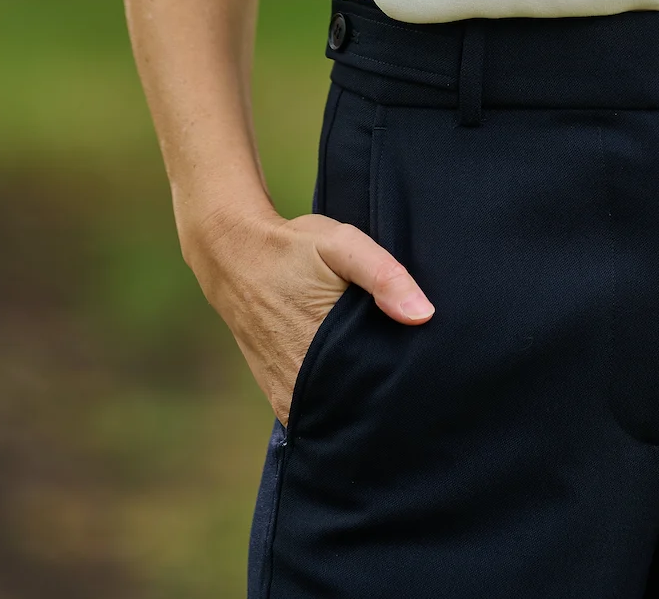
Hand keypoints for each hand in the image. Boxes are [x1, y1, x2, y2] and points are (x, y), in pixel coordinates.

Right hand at [189, 206, 433, 424]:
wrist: (234, 257)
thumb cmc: (293, 250)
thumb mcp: (341, 245)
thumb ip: (383, 275)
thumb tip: (423, 315)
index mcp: (323, 357)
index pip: (378, 395)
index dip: (404, 388)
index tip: (424, 376)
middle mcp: (301, 388)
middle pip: (360, 409)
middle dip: (385, 397)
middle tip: (410, 376)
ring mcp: (288, 396)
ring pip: (339, 414)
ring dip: (360, 400)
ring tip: (385, 377)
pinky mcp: (280, 396)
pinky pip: (318, 409)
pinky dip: (338, 400)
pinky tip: (355, 378)